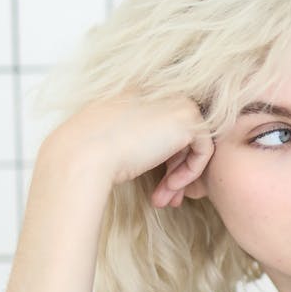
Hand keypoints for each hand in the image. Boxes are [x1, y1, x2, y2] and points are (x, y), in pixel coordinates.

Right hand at [43, 96, 214, 210]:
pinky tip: (169, 187)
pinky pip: (204, 150)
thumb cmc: (93, 151)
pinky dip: (190, 172)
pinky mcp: (190, 118)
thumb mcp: (119, 137)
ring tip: (164, 200)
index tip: (156, 185)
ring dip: (180, 176)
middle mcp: (163, 90)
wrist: (86, 154)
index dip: (164, 159)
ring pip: (193, 145)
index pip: (165, 127)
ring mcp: (178, 101)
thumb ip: (143, 136)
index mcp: (143, 91)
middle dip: (174, 171)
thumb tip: (164, 153)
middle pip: (181, 137)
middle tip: (163, 198)